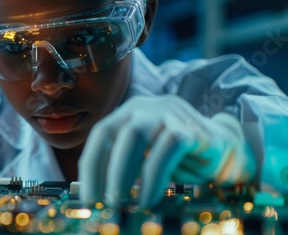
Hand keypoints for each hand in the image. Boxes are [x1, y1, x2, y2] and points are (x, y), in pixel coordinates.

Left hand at [79, 95, 254, 207]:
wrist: (223, 148)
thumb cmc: (177, 157)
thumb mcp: (145, 158)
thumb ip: (123, 167)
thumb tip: (97, 196)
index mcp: (128, 113)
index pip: (101, 135)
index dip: (90, 165)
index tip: (87, 196)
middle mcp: (145, 108)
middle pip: (113, 133)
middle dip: (102, 170)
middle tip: (100, 202)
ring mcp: (168, 113)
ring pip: (136, 137)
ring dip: (122, 173)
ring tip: (118, 202)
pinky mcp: (191, 128)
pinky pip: (167, 150)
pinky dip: (153, 178)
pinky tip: (148, 199)